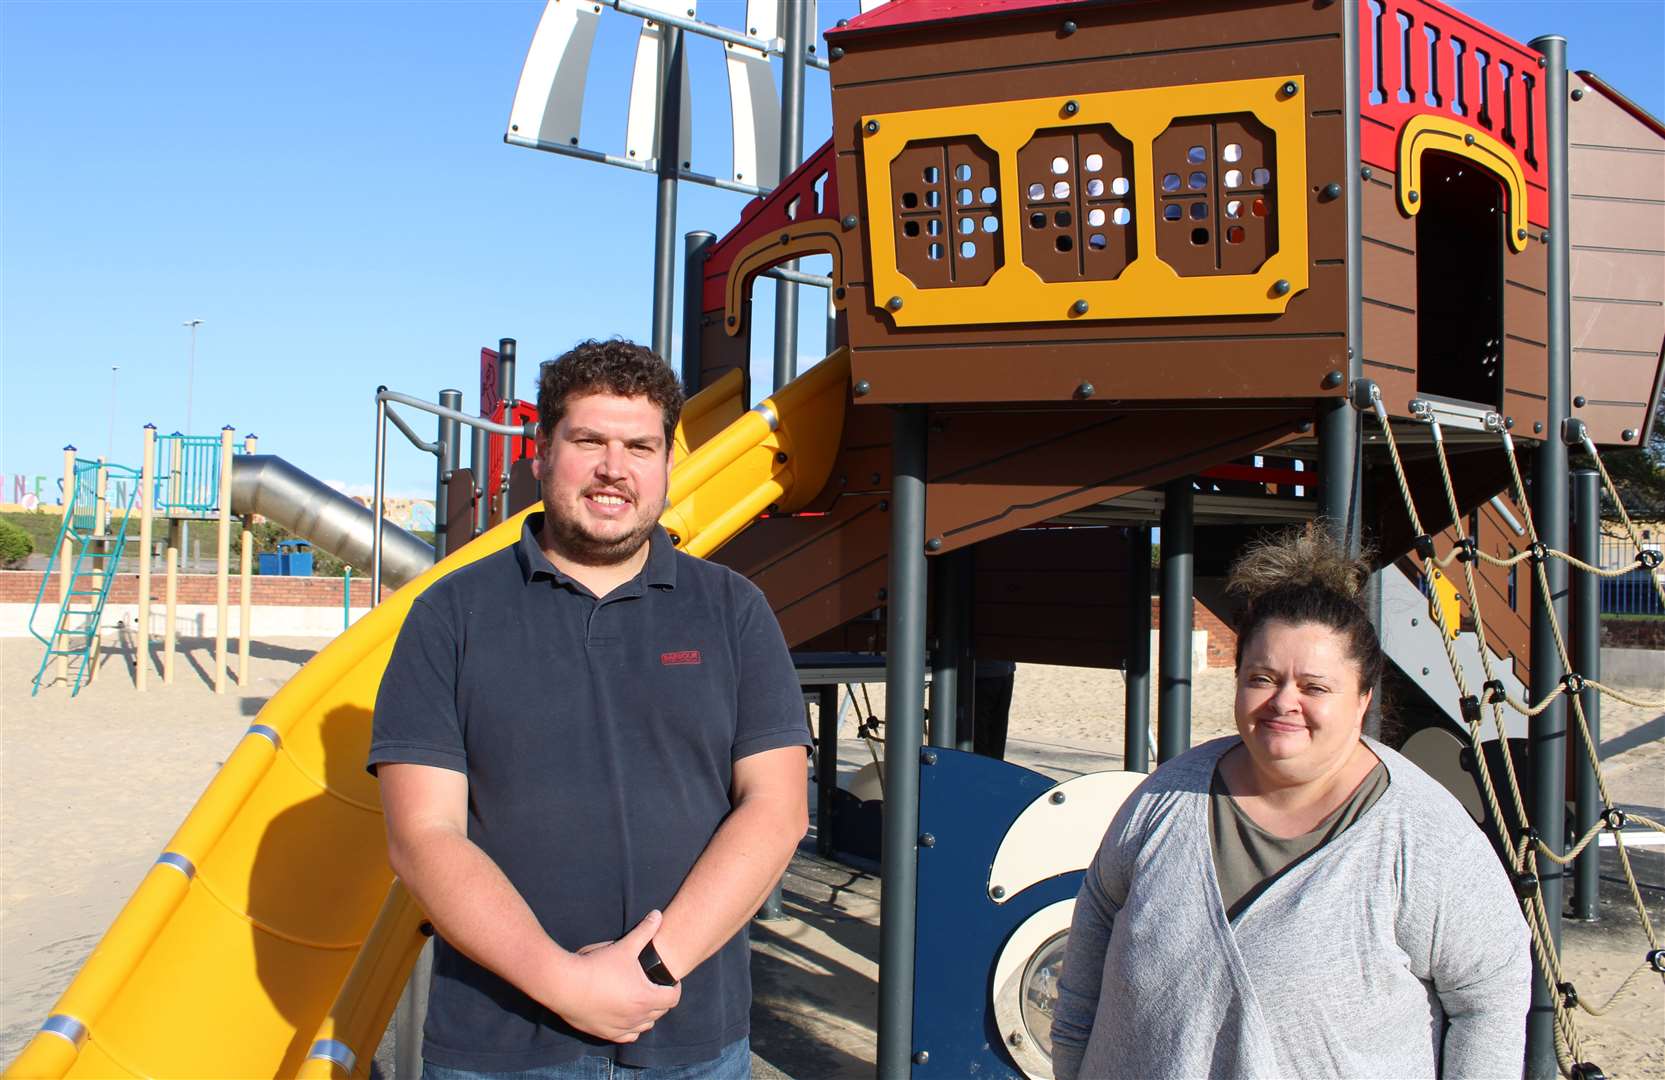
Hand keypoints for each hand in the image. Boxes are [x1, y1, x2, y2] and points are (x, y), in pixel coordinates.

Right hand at [542, 910, 681, 1042]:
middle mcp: (636, 1017)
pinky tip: (626, 1015)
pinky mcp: (606, 1033)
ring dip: (648, 1014)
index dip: (674, 988)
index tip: (668, 979)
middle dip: (661, 999)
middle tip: (654, 985)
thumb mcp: (624, 946)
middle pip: (661, 1012)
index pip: (673, 998)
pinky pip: (628, 1036)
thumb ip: (644, 931)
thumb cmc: (596, 966)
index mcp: (645, 998)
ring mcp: (621, 1028)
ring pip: (645, 1026)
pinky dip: (632, 1027)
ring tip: (641, 998)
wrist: (565, 986)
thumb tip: (658, 914)